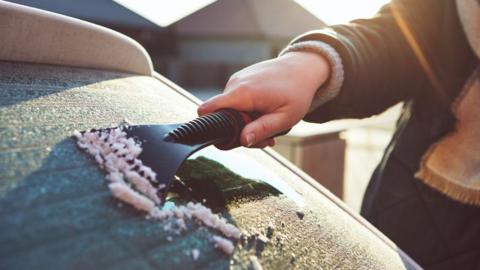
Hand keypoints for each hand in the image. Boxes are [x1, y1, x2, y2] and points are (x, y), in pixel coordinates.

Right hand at [198, 51, 329, 147]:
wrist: (303, 68)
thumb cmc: (297, 93)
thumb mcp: (285, 118)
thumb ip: (262, 130)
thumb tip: (242, 141)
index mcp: (243, 93)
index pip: (207, 110)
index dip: (212, 128)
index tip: (233, 138)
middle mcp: (235, 84)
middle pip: (221, 116)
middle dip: (240, 131)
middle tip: (266, 137)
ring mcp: (236, 80)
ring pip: (229, 111)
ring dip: (246, 122)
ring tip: (269, 121)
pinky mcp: (240, 80)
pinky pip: (236, 102)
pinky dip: (248, 111)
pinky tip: (265, 112)